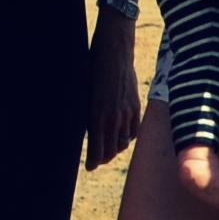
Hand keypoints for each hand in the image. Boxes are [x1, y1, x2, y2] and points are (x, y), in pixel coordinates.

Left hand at [85, 16, 140, 168]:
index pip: (97, 151)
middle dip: (103, 158)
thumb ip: (86, 115)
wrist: (113, 52)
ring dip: (116, 149)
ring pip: (124, 142)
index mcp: (95, 117)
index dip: (93, 162)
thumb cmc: (90, 69)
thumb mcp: (82, 95)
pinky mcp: (135, 106)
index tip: (89, 167)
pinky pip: (134, 130)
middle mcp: (112, 119)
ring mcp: (126, 113)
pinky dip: (128, 137)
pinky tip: (122, 137)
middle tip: (97, 160)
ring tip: (109, 150)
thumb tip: (84, 130)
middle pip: (112, 151)